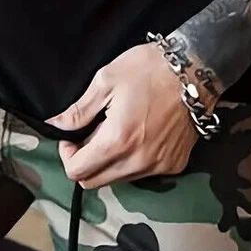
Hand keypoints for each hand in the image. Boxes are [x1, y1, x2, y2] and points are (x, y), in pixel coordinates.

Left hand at [44, 42, 209, 188]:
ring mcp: (159, 166)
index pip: (78, 172)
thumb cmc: (148, 68)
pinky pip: (143, 173)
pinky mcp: (174, 164)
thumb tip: (55, 125)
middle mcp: (138, 161)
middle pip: (95, 182)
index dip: (67, 155)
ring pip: (119, 179)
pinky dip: (134, 160)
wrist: (195, 69)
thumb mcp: (106, 79)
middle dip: (85, 161)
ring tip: (117, 130)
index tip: (72, 135)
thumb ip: (79, 109)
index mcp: (117, 141)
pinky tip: (140, 134)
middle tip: (91, 133)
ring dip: (109, 162)